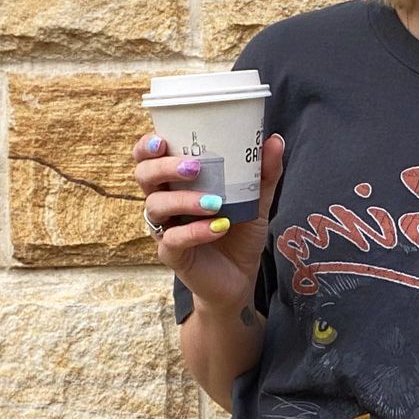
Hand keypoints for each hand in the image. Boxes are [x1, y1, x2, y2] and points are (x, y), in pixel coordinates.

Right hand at [132, 132, 284, 315]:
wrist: (240, 278)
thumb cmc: (239, 234)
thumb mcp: (255, 201)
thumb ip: (264, 173)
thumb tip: (274, 140)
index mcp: (176, 184)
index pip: (148, 158)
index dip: (146, 146)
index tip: (162, 140)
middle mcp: (164, 203)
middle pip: (144, 176)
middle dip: (164, 167)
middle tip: (194, 167)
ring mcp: (165, 230)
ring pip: (155, 206)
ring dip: (183, 200)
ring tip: (215, 202)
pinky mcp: (173, 255)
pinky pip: (174, 240)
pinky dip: (195, 231)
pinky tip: (218, 227)